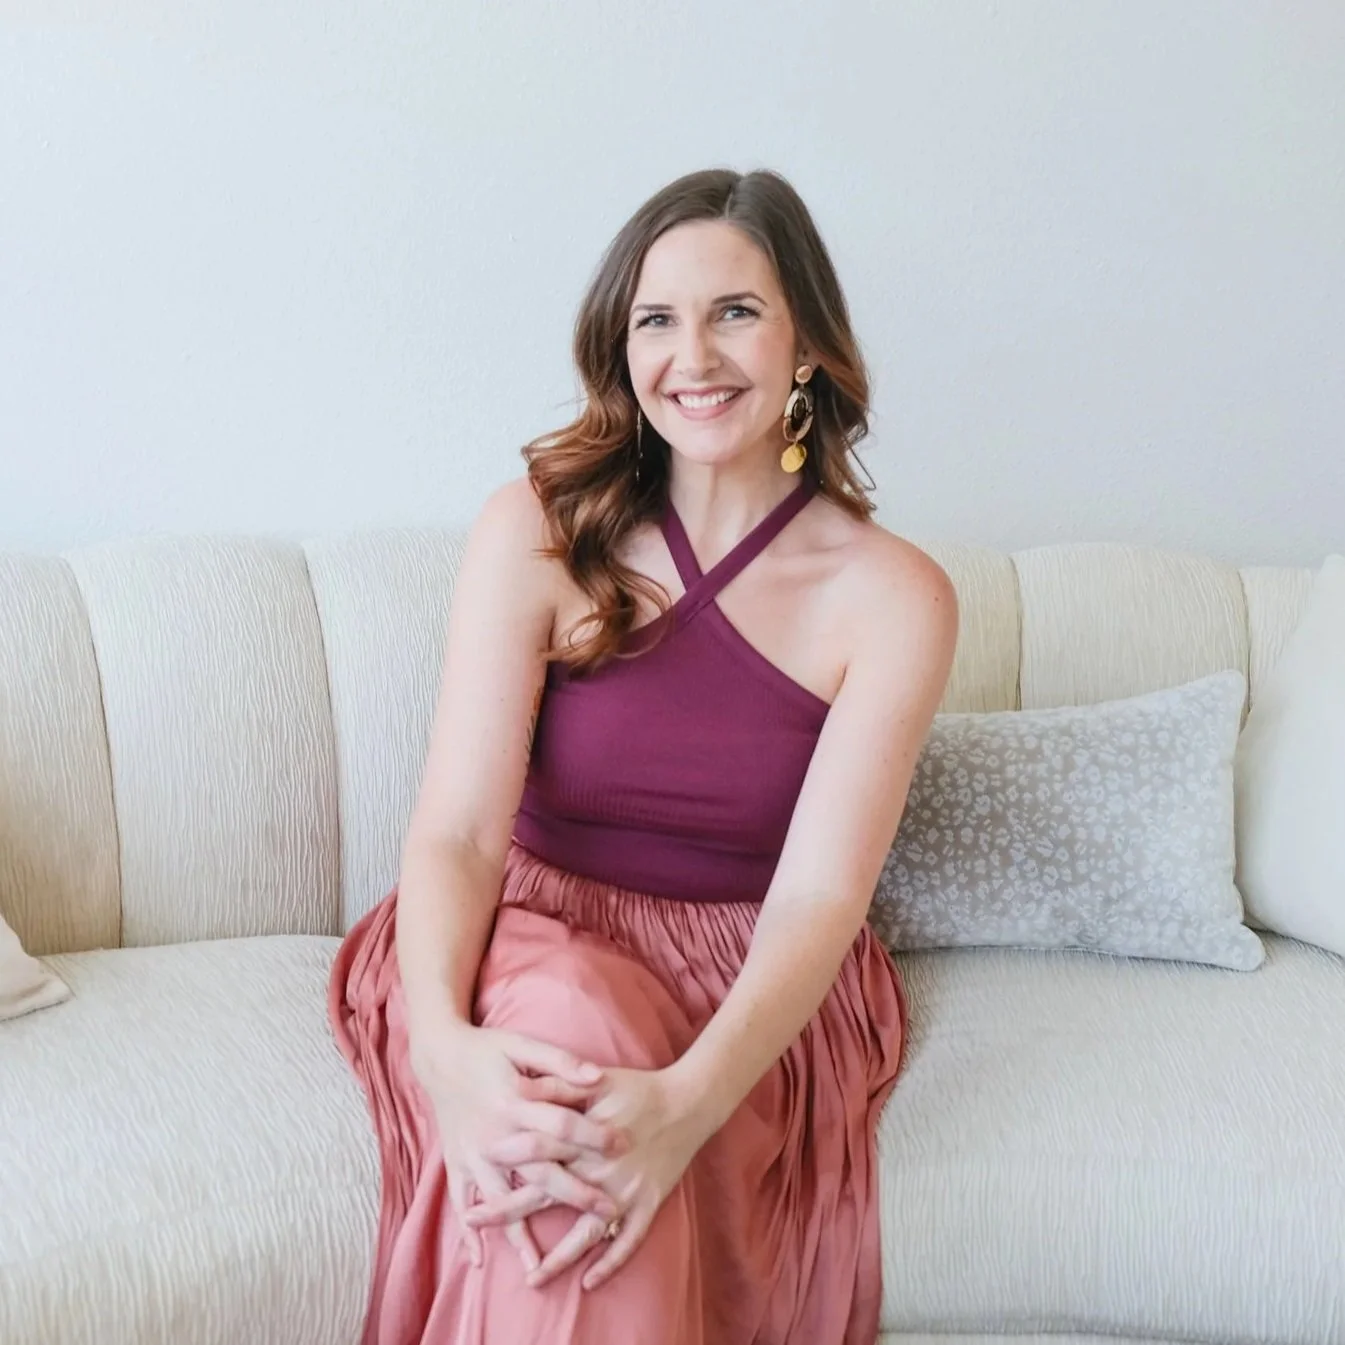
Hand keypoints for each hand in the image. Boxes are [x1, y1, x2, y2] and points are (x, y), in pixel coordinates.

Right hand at [409, 1017, 627, 1274]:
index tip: (623, 1145)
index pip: (561, 1124)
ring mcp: (473, 1152)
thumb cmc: (487, 1048)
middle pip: (539, 1170)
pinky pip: (461, 1201)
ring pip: (501, 1198)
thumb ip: (560, 1062)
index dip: (593, 1135)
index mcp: (513, 1102)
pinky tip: (481, 1259)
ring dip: (519, 1231)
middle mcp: (493, 1134)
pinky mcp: (457, 1161)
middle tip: (609, 1210)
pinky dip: (470, 1231)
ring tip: (539, 1265)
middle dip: (575, 1192)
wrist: (439, 1056)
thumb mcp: (523, 1044)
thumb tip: (597, 1075)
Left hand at [464, 1066, 709, 1291]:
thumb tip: (521, 1087)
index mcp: (585, 1137)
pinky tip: (589, 1282)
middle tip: (473, 1222)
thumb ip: (559, 1086)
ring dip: (559, 1258)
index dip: (504, 1161)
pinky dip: (611, 1263)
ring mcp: (626, 1191)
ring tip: (532, 1279)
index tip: (475, 1162)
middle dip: (509, 1210)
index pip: (535, 1152)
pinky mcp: (648, 1203)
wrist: (688, 1102)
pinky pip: (629, 1241)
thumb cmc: (638, 1088)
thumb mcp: (597, 1081)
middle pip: (548, 1194)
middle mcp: (601, 1169)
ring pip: (587, 1233)